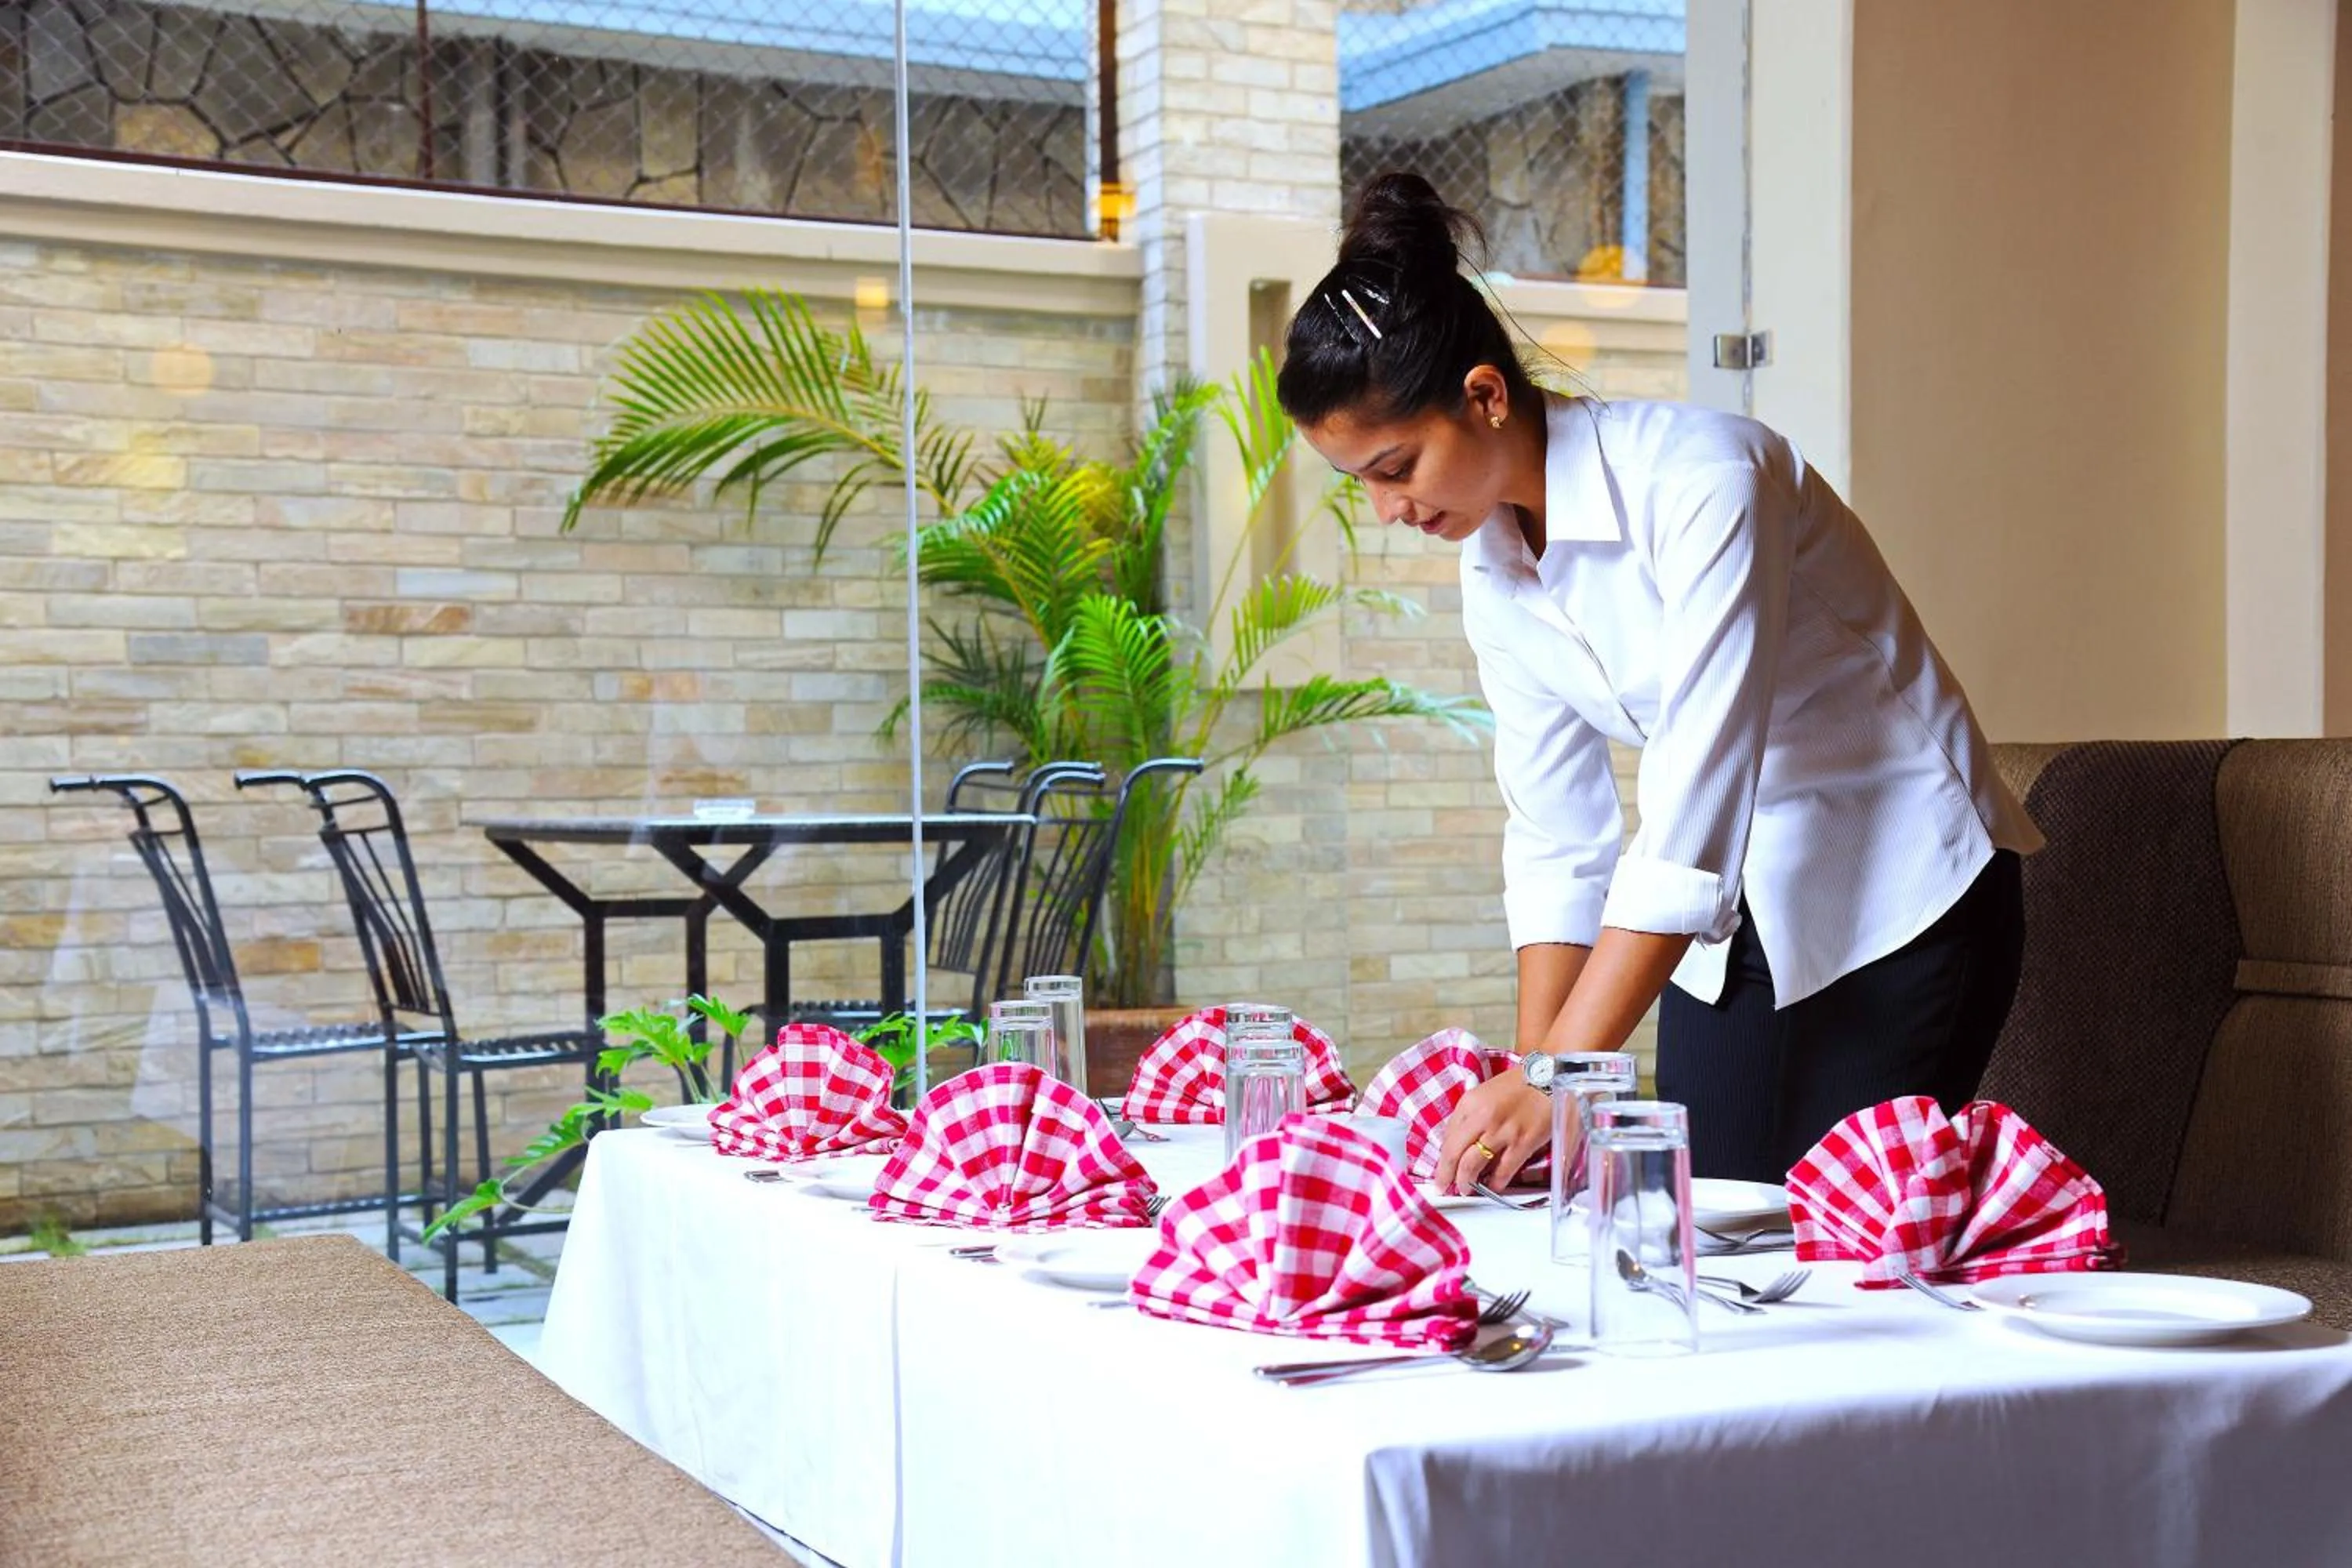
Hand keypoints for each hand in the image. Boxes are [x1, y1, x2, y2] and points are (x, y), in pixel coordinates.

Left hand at [1434, 1074, 1551, 1193]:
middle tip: (1444, 1186)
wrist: (1548, 1076)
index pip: (1448, 1137)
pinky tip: (1493, 1187)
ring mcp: (1502, 1131)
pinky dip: (1496, 1183)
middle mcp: (1482, 1117)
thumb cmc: (1517, 1086)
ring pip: (1473, 1165)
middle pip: (1454, 1153)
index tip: (1441, 1169)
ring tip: (1465, 1189)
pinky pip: (1503, 1170)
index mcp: (1469, 1102)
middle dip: (1446, 1175)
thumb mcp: (1484, 1094)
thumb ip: (1469, 1117)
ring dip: (1466, 1182)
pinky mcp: (1523, 1142)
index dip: (1442, 1157)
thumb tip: (1460, 1144)